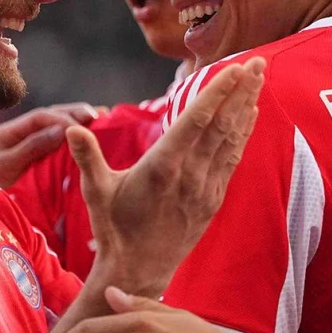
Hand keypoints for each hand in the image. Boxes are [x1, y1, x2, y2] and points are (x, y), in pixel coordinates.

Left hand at [0, 103, 104, 187]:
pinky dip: (70, 143)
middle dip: (74, 115)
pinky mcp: (30, 165)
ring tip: (100, 123)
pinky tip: (86, 143)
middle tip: (101, 115)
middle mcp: (15, 137)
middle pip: (48, 119)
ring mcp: (23, 150)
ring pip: (53, 132)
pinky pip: (52, 149)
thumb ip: (30, 148)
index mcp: (6, 134)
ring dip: (75, 126)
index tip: (86, 121)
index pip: (39, 117)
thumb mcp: (3, 167)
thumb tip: (62, 130)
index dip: (63, 116)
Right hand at [69, 58, 264, 297]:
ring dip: (246, 107)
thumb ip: (87, 157)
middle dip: (241, 92)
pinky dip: (243, 134)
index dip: (217, 94)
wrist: (138, 271)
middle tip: (257, 61)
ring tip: (260, 78)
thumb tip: (71, 128)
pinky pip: (232, 159)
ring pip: (231, 140)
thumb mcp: (96, 192)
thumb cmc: (113, 228)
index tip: (234, 69)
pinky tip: (251, 114)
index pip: (195, 122)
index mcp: (162, 167)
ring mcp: (205, 189)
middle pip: (221, 125)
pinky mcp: (212, 200)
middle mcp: (189, 176)